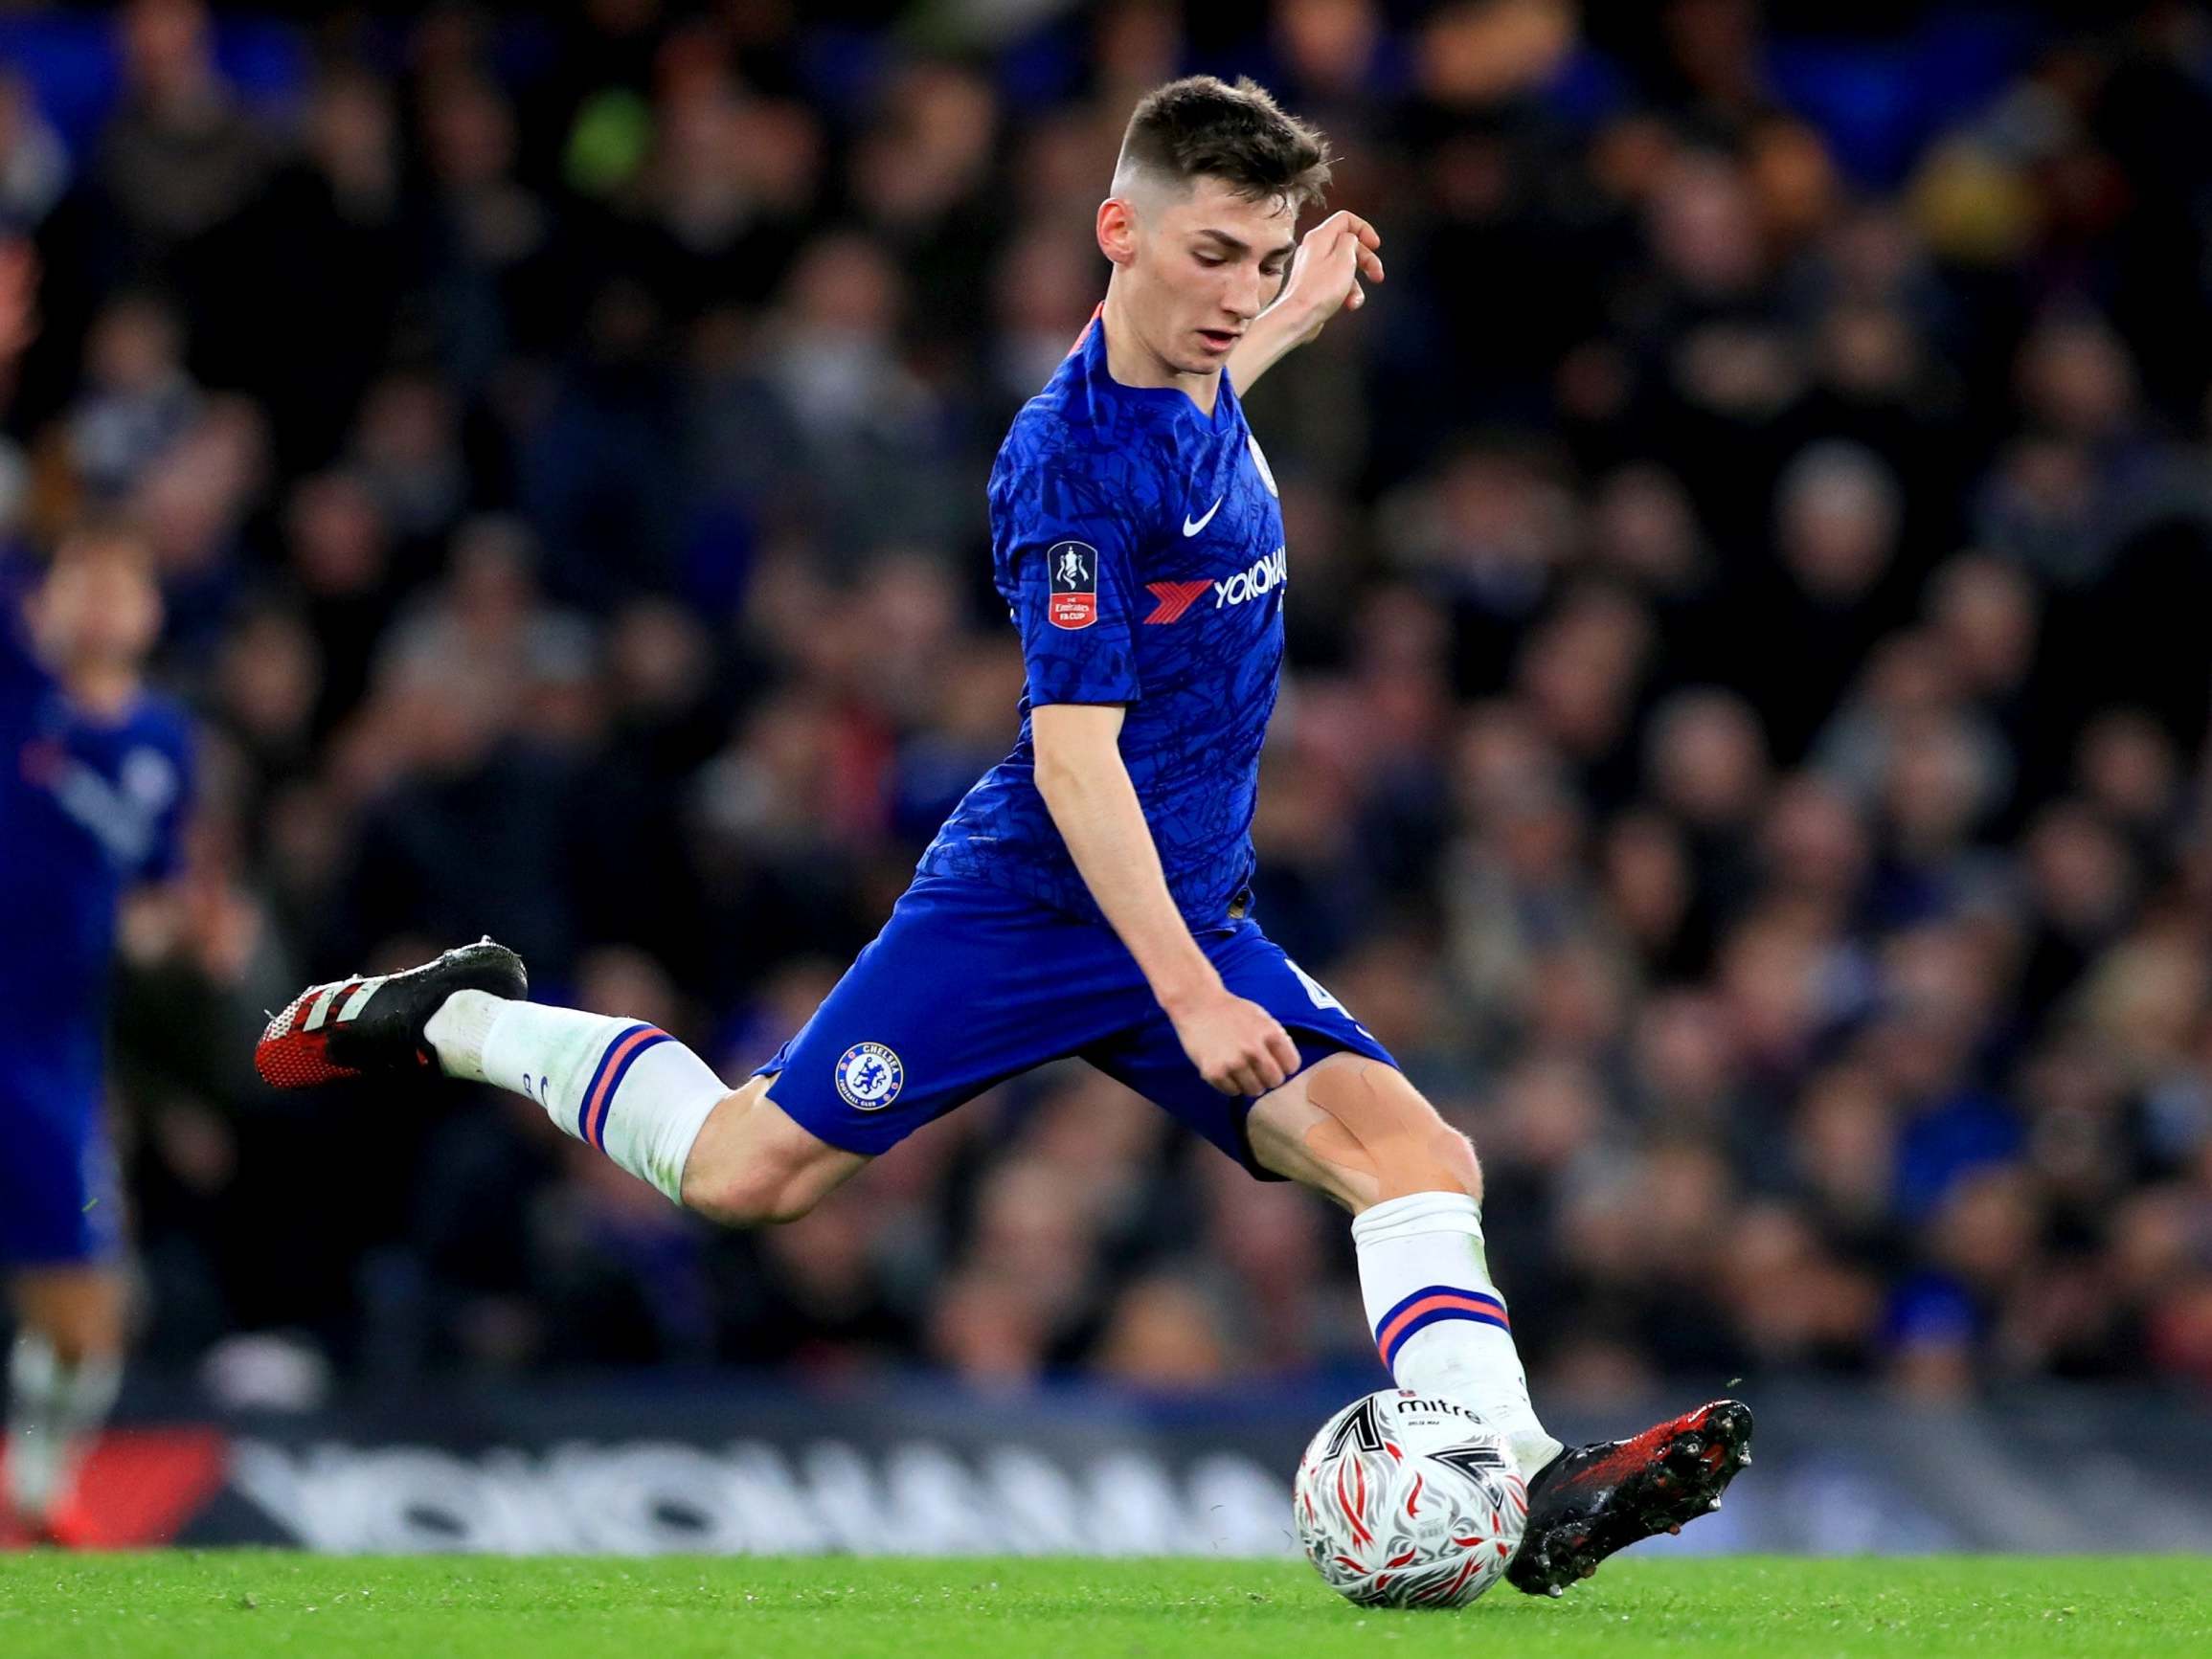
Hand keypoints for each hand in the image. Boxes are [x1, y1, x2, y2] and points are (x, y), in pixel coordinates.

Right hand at [1165, 982, 1302, 1095]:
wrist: (1197, 1004)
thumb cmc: (1231, 1011)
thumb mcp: (1262, 1017)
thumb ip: (1277, 1038)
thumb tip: (1289, 1065)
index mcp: (1269, 1033)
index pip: (1292, 1066)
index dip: (1283, 1065)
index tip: (1273, 1062)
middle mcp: (1253, 1049)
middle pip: (1275, 1081)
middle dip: (1267, 1077)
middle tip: (1256, 1069)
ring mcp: (1233, 1062)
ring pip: (1254, 1091)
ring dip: (1249, 1083)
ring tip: (1239, 1069)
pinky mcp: (1214, 1072)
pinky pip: (1232, 1092)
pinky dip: (1230, 1084)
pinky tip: (1225, 1069)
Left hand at [1271, 210, 1383, 346]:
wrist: (1297, 319)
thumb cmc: (1320, 290)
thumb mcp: (1345, 259)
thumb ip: (1351, 242)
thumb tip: (1352, 240)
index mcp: (1320, 237)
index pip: (1346, 219)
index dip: (1364, 229)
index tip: (1375, 245)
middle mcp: (1314, 249)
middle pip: (1348, 244)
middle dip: (1367, 260)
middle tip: (1377, 275)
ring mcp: (1313, 267)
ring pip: (1344, 267)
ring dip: (1357, 283)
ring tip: (1357, 299)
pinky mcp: (1313, 285)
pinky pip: (1335, 283)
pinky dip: (1345, 293)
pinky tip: (1348, 305)